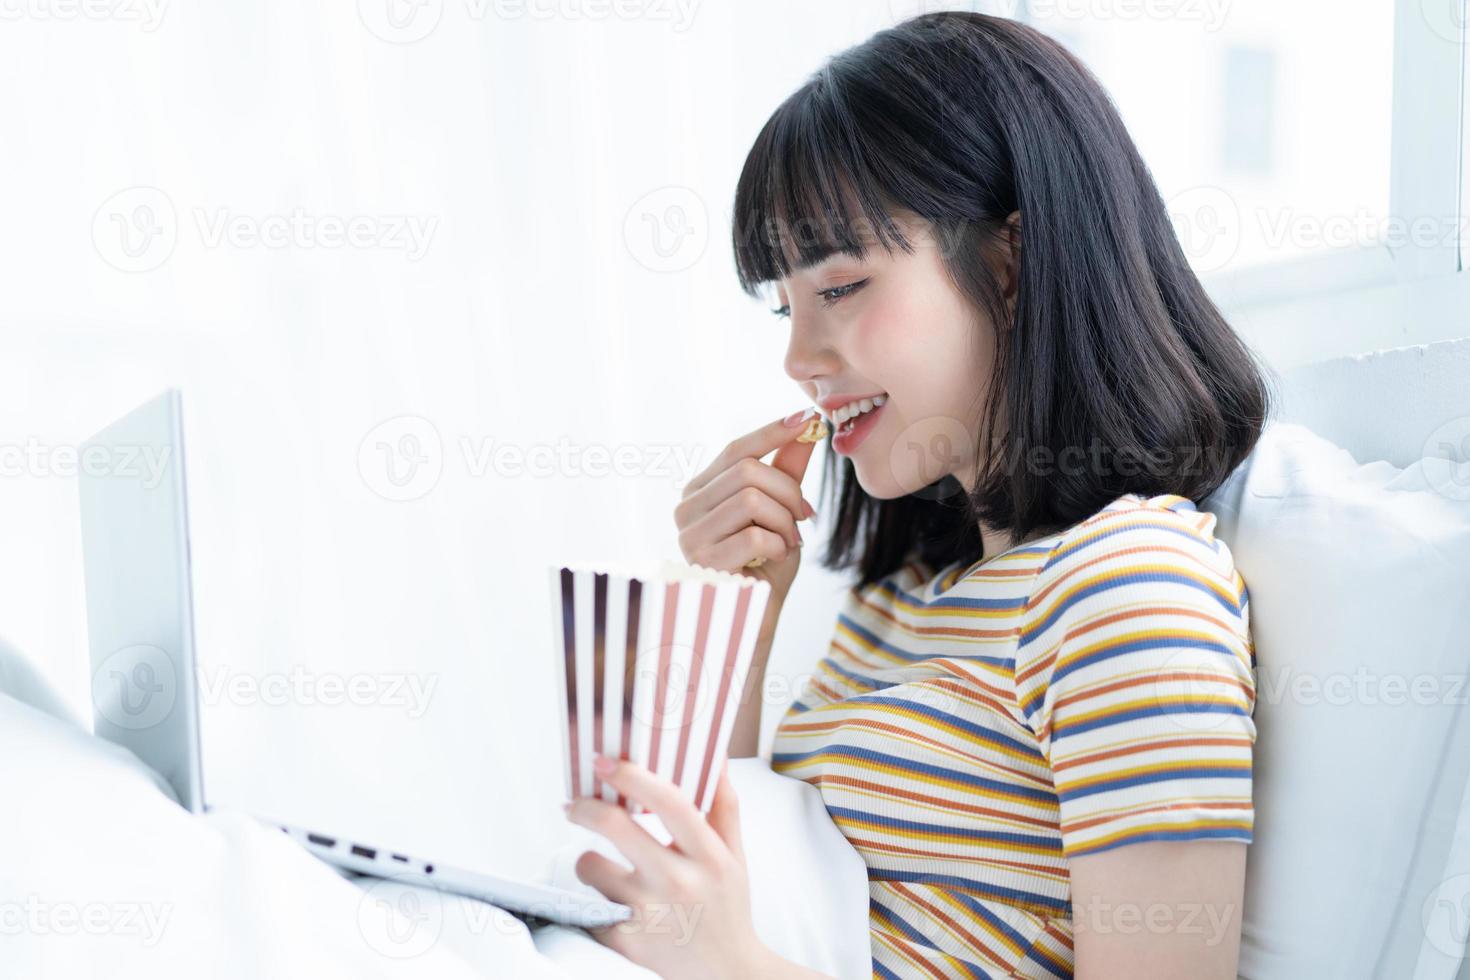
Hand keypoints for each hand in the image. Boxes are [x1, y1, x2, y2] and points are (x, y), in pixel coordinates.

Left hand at [564, 754, 767, 979]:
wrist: (727, 974)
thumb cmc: (727, 909)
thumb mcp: (735, 856)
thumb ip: (723, 805)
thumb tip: (714, 756)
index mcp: (709, 856)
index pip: (669, 802)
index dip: (633, 776)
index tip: (606, 762)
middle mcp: (679, 882)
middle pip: (617, 826)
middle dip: (585, 808)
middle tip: (575, 804)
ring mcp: (650, 915)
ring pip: (591, 866)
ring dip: (588, 861)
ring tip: (600, 867)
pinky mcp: (626, 943)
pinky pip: (587, 907)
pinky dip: (590, 901)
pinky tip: (606, 903)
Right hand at [674, 408, 820, 607]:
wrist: (757, 619)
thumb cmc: (766, 566)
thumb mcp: (781, 512)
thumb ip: (787, 471)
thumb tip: (807, 426)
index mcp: (701, 491)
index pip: (736, 449)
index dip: (773, 432)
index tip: (808, 420)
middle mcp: (687, 509)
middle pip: (747, 471)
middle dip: (789, 492)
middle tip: (804, 518)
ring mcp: (690, 536)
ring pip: (752, 499)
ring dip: (784, 522)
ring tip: (787, 542)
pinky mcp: (703, 563)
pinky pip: (754, 536)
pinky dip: (777, 546)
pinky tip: (774, 560)